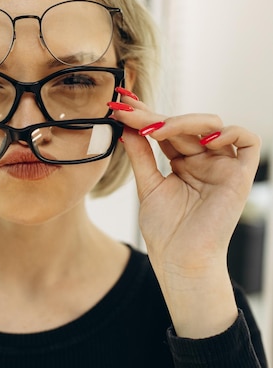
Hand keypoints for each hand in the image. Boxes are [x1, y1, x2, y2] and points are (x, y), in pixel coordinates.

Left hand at [109, 93, 259, 336]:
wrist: (179, 262)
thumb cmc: (166, 232)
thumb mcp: (148, 186)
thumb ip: (140, 154)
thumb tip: (126, 125)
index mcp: (184, 163)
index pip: (167, 131)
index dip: (145, 116)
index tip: (120, 105)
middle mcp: (205, 161)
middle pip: (185, 125)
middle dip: (155, 115)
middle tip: (127, 110)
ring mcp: (223, 167)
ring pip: (213, 125)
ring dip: (182, 121)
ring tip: (154, 128)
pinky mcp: (240, 176)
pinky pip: (247, 141)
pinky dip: (229, 132)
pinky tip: (200, 139)